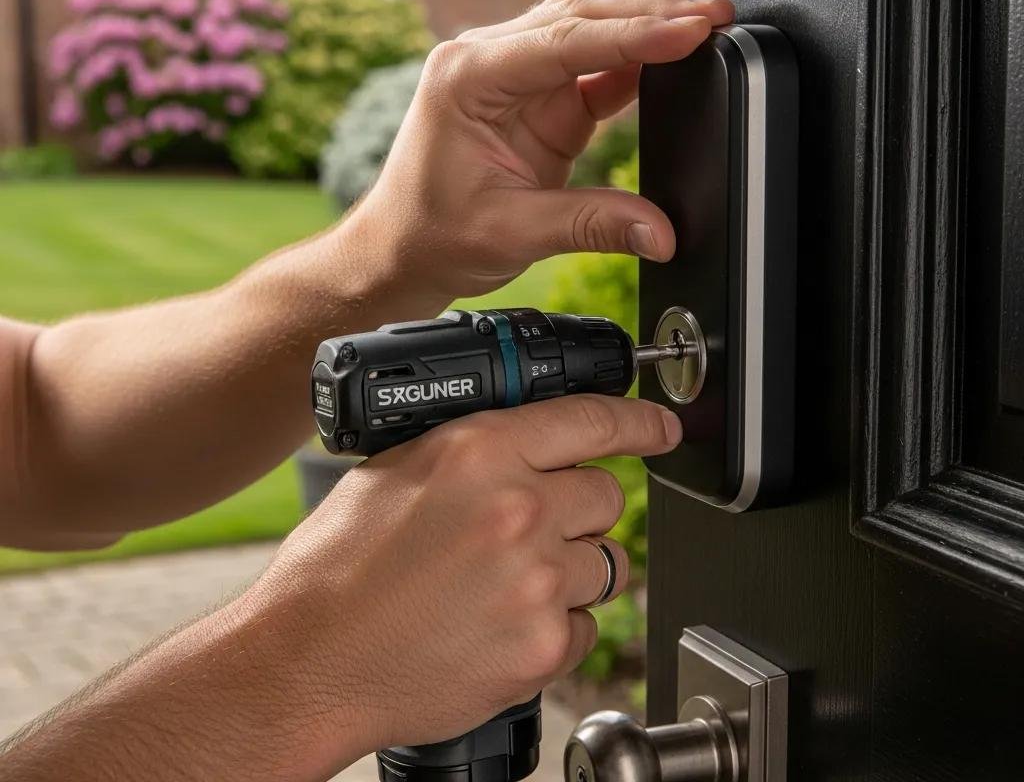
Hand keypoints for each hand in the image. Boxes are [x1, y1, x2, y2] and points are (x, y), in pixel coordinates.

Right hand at [247, 394, 681, 766]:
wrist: (308, 660)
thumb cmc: (336, 567)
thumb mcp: (397, 469)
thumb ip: (473, 451)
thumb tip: (523, 446)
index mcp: (482, 450)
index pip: (592, 419)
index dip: (639, 420)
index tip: (662, 426)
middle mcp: (520, 508)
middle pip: (606, 495)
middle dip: (577, 508)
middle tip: (529, 528)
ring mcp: (537, 580)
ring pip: (605, 561)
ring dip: (571, 567)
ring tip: (507, 581)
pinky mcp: (542, 647)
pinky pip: (587, 624)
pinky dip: (557, 624)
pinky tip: (501, 622)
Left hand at [346, 0, 733, 301]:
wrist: (400, 251)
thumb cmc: (433, 234)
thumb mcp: (512, 232)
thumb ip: (592, 224)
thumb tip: (660, 230)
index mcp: (469, 78)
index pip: (565, 42)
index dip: (633, 34)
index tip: (689, 28)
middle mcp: (488, 61)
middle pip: (578, 16)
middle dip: (648, 5)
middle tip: (711, 4)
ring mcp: (513, 74)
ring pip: (582, 20)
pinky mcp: (535, 97)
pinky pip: (588, 57)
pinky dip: (625, 38)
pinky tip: (655, 4)